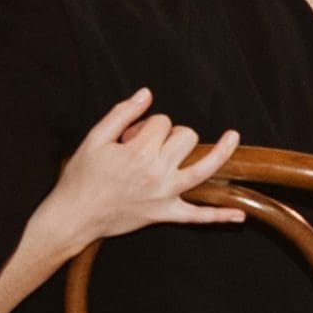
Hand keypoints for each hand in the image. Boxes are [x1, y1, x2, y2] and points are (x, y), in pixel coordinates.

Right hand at [47, 90, 243, 249]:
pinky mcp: (165, 215)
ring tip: (233, 138)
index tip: (132, 136)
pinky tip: (239, 213)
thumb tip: (146, 94)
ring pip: (203, 169)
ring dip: (221, 154)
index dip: (149, 123)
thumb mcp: (95, 138)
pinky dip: (219, 216)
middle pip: (186, 137)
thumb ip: (122, 113)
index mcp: (140, 152)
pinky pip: (198, 217)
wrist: (73, 216)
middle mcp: (158, 172)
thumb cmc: (81, 177)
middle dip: (173, 133)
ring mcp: (165, 195)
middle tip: (149, 145)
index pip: (162, 122)